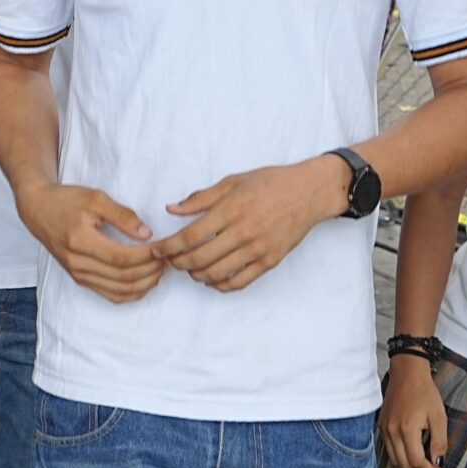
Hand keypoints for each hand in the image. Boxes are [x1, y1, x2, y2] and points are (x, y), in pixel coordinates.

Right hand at [17, 183, 161, 301]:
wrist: (39, 210)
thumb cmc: (67, 201)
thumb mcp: (96, 198)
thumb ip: (122, 215)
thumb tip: (147, 234)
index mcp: (80, 242)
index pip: (121, 258)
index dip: (146, 256)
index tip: (163, 246)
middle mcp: (77, 263)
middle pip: (123, 278)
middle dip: (150, 270)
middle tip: (168, 257)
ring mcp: (78, 275)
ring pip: (119, 291)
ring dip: (145, 284)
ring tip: (160, 269)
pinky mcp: (81, 280)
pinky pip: (111, 295)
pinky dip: (132, 293)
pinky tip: (146, 282)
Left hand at [150, 157, 343, 292]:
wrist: (309, 192)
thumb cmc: (269, 183)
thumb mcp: (232, 182)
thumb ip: (200, 198)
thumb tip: (171, 209)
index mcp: (231, 209)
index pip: (189, 236)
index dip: (168, 247)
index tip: (157, 249)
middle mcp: (244, 232)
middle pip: (199, 259)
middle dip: (177, 263)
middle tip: (169, 261)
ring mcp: (258, 249)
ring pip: (216, 274)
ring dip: (196, 275)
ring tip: (189, 269)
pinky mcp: (270, 261)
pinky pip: (239, 282)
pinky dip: (220, 285)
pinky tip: (212, 279)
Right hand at [379, 355, 449, 467]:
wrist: (407, 374)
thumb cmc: (425, 392)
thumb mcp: (439, 417)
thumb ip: (440, 442)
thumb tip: (438, 461)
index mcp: (407, 429)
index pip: (416, 461)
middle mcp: (391, 431)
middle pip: (403, 464)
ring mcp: (384, 429)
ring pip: (394, 458)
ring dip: (409, 465)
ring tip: (424, 462)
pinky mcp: (381, 425)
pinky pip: (389, 448)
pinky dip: (400, 455)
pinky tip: (412, 451)